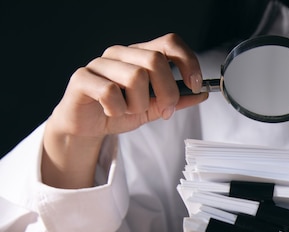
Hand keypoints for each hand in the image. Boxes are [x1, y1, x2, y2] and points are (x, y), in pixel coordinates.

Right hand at [42, 33, 207, 188]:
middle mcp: (121, 53)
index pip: (170, 42)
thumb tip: (202, 93)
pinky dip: (117, 109)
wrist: (87, 127)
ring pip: (135, 76)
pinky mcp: (82, 78)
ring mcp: (100, 64)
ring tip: (130, 111)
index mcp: (141, 54)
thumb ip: (177, 100)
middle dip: (167, 92)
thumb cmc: (119, 111)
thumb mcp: (154, 108)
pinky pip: (110, 92)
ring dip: (139, 104)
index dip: (187, 61)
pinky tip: (112, 112)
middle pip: (155, 60)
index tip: (195, 84)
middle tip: (164, 110)